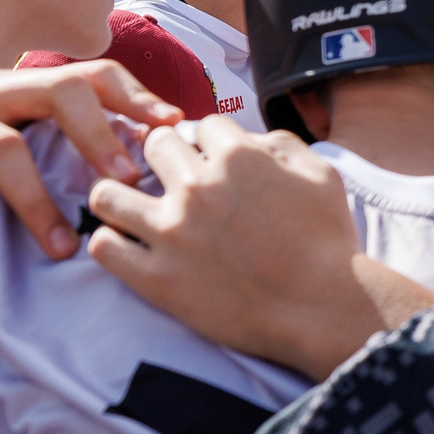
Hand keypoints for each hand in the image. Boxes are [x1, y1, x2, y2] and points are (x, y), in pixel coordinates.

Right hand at [0, 53, 180, 280]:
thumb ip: (52, 121)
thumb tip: (132, 157)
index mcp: (19, 84)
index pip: (89, 74)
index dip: (136, 95)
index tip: (176, 128)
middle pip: (56, 93)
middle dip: (97, 137)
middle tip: (128, 186)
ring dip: (34, 202)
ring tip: (62, 250)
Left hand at [88, 118, 433, 376]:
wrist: (324, 308)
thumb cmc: (329, 242)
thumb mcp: (322, 174)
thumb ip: (282, 144)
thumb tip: (252, 139)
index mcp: (237, 156)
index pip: (202, 125)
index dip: (210, 143)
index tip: (215, 165)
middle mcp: (197, 186)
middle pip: (153, 146)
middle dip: (166, 158)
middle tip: (178, 184)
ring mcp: (171, 232)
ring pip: (107, 193)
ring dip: (121, 195)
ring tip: (136, 211)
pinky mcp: (156, 277)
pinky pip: (104, 247)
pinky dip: (112, 243)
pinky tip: (131, 248)